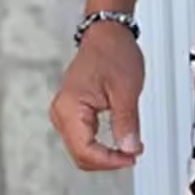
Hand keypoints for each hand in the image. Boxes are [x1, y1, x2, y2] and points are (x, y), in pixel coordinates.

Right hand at [50, 21, 144, 169]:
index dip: (110, 161)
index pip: (85, 151)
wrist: (107, 33)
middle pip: (80, 154)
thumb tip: (129, 149)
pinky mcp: (72, 110)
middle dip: (107, 160)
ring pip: (81, 147)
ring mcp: (64, 112)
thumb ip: (127, 123)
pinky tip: (117, 140)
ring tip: (128, 148)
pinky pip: (83, 136)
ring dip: (104, 153)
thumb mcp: (127, 90)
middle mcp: (61, 112)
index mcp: (69, 108)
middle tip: (133, 155)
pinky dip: (100, 142)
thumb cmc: (113, 52)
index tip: (131, 158)